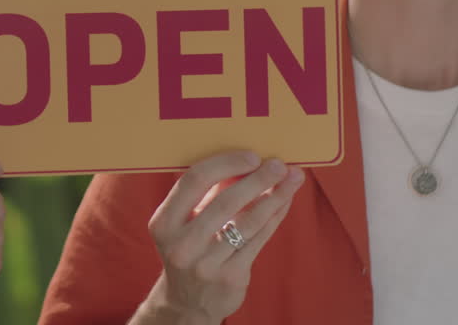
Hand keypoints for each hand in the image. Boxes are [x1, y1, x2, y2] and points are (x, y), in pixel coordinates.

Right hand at [134, 151, 304, 324]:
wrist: (188, 301)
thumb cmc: (190, 247)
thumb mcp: (185, 222)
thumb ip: (209, 193)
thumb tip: (247, 161)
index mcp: (164, 222)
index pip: (194, 181)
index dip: (225, 164)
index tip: (251, 156)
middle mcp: (181, 245)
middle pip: (225, 202)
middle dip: (257, 179)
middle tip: (279, 164)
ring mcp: (206, 264)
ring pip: (248, 222)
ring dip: (275, 196)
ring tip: (293, 178)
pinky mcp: (230, 278)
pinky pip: (259, 239)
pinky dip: (275, 216)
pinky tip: (284, 201)